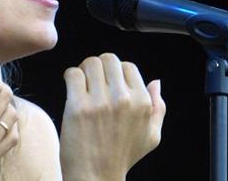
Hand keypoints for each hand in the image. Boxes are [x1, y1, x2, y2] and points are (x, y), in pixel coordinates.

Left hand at [60, 53, 165, 180]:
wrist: (96, 177)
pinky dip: (69, 77)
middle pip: (108, 59)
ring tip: (81, 85)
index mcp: (142, 103)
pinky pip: (72, 74)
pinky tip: (71, 89)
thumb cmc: (121, 157)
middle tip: (91, 81)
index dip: (115, 72)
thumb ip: (158, 107)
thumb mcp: (151, 136)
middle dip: (98, 67)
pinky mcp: (78, 106)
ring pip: (90, 63)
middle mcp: (123, 99)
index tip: (107, 83)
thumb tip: (156, 82)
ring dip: (83, 71)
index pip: (127, 66)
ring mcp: (100, 102)